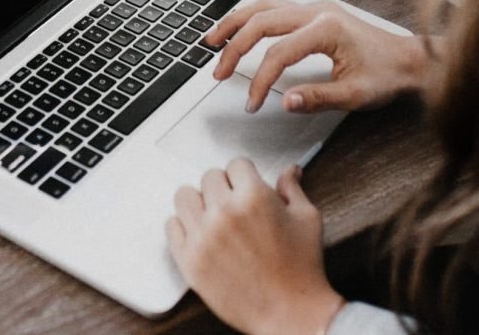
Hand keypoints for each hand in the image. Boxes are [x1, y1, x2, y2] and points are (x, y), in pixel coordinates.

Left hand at [166, 160, 343, 334]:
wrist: (291, 315)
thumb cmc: (302, 269)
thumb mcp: (306, 219)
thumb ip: (292, 189)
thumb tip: (290, 171)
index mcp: (254, 197)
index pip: (236, 164)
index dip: (245, 175)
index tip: (246, 186)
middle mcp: (224, 212)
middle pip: (209, 177)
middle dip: (224, 187)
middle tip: (234, 205)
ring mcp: (203, 236)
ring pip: (185, 196)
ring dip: (199, 202)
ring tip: (213, 216)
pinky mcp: (189, 260)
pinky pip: (171, 226)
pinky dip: (183, 227)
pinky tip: (200, 234)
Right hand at [207, 0, 430, 114]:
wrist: (409, 59)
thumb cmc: (388, 75)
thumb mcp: (355, 95)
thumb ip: (317, 97)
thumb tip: (285, 101)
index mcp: (326, 29)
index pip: (278, 53)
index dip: (260, 80)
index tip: (252, 102)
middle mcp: (316, 11)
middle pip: (261, 21)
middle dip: (234, 47)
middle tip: (218, 71)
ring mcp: (314, 8)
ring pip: (263, 6)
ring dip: (235, 23)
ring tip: (212, 40)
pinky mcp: (313, 11)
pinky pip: (273, 7)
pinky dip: (251, 17)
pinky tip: (239, 28)